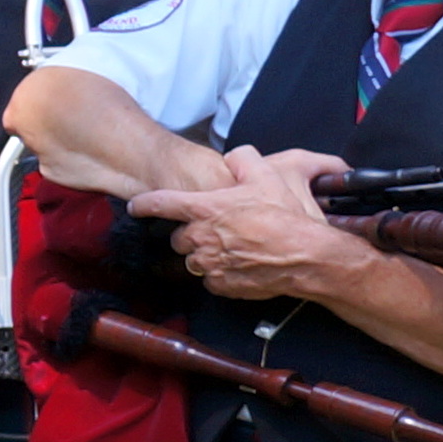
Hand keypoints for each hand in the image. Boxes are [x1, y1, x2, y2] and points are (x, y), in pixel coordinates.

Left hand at [133, 146, 362, 301]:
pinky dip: (220, 272)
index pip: (160, 203)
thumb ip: (244, 160)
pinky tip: (240, 263)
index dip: (144, 203)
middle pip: (179, 236)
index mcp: (203, 209)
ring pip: (193, 258)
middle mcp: (199, 238)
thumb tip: (234, 156)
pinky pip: (210, 278)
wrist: (306, 256)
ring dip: (206, 252)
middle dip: (193, 231)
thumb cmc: (287, 216)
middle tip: (219, 227)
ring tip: (234, 246)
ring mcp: (208, 264)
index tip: (136, 206)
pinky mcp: (221, 284)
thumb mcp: (268, 175)